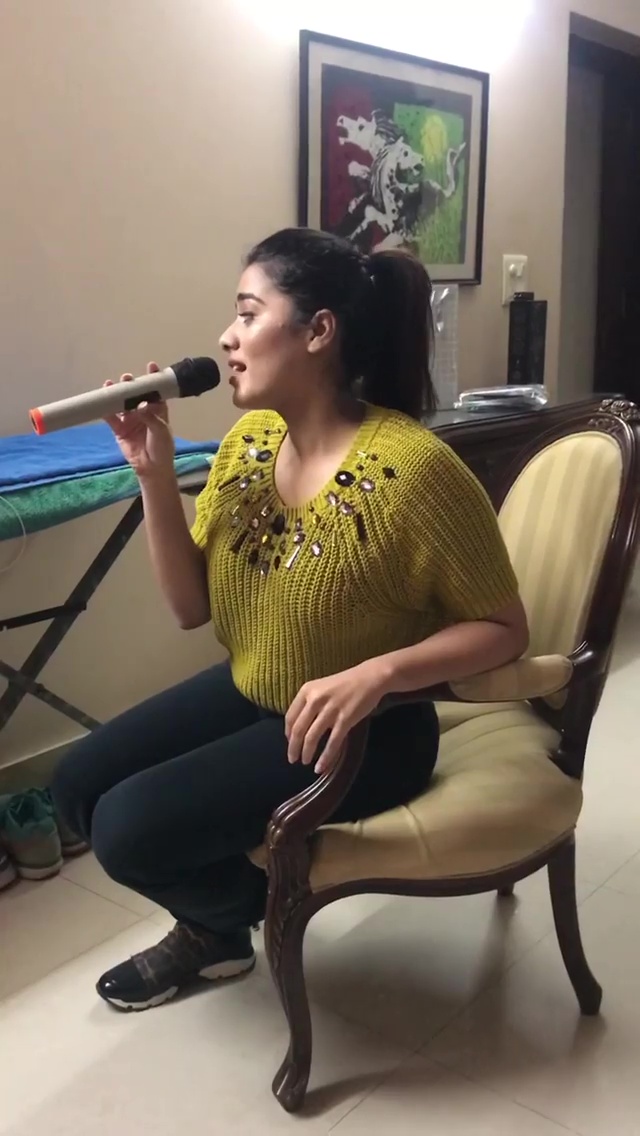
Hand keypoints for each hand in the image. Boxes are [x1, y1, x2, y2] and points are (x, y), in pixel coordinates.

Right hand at [104, 362, 174, 478]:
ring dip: (116, 394)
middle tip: (127, 379)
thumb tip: (140, 405)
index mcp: (158, 410)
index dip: (153, 378)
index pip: (156, 391)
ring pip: (121, 403)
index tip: (151, 366)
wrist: (152, 467)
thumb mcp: (161, 431)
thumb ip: (151, 417)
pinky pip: (110, 417)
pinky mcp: (119, 429)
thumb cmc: (162, 448)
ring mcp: (130, 419)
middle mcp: (143, 411)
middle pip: (135, 395)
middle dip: (131, 385)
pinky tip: (101, 400)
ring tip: (111, 385)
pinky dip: (105, 409)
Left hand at [285, 659, 388, 774]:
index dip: (288, 733)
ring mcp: (330, 710)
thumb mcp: (321, 688)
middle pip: (298, 729)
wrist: (370, 677)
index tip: (290, 743)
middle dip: (293, 748)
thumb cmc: (345, 683)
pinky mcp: (345, 719)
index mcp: (307, 690)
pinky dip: (325, 757)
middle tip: (293, 759)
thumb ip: (309, 703)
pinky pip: (332, 742)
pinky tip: (320, 766)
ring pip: (312, 737)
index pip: (290, 716)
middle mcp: (315, 699)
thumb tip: (299, 727)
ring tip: (305, 762)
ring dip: (306, 753)